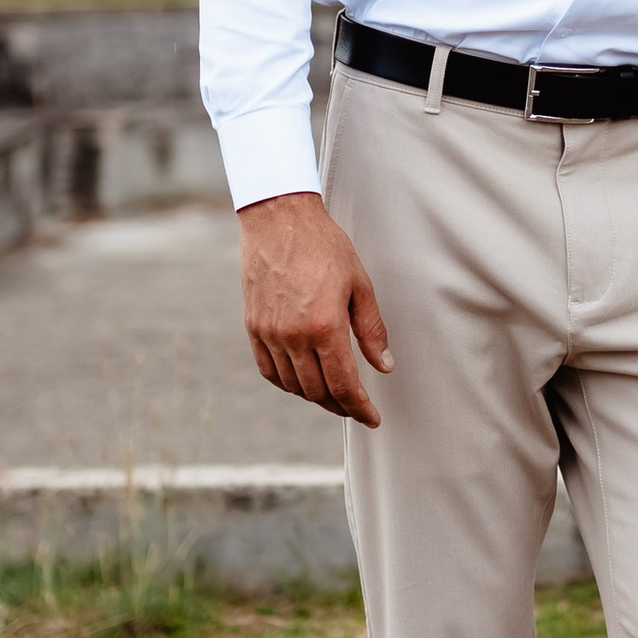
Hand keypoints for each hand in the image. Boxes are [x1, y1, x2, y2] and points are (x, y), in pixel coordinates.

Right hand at [238, 192, 392, 422]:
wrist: (278, 219)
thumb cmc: (324, 246)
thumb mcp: (360, 285)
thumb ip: (371, 330)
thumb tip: (383, 366)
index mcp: (324, 327)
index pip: (343, 385)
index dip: (360, 408)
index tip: (372, 418)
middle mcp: (293, 336)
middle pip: (318, 392)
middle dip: (340, 406)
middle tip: (356, 408)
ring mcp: (269, 333)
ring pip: (293, 385)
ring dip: (315, 397)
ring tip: (333, 396)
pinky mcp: (253, 327)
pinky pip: (269, 370)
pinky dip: (287, 383)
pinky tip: (302, 382)